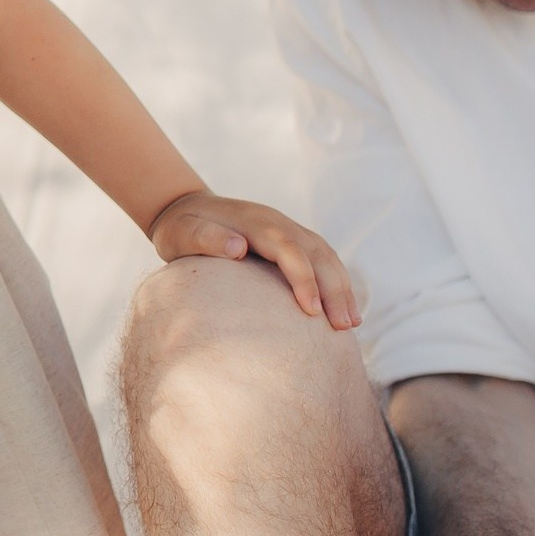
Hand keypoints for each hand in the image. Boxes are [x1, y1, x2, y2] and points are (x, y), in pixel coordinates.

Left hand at [147, 190, 360, 328]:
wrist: (184, 208)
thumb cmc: (182, 228)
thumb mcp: (184, 232)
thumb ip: (207, 238)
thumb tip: (239, 248)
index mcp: (257, 223)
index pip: (289, 250)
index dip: (304, 279)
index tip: (312, 311)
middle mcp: (279, 223)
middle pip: (317, 253)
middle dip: (334, 289)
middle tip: (344, 327)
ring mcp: (288, 230)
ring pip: (326, 256)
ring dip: (342, 288)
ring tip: (351, 324)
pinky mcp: (291, 241)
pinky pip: (321, 259)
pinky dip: (336, 282)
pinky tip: (343, 309)